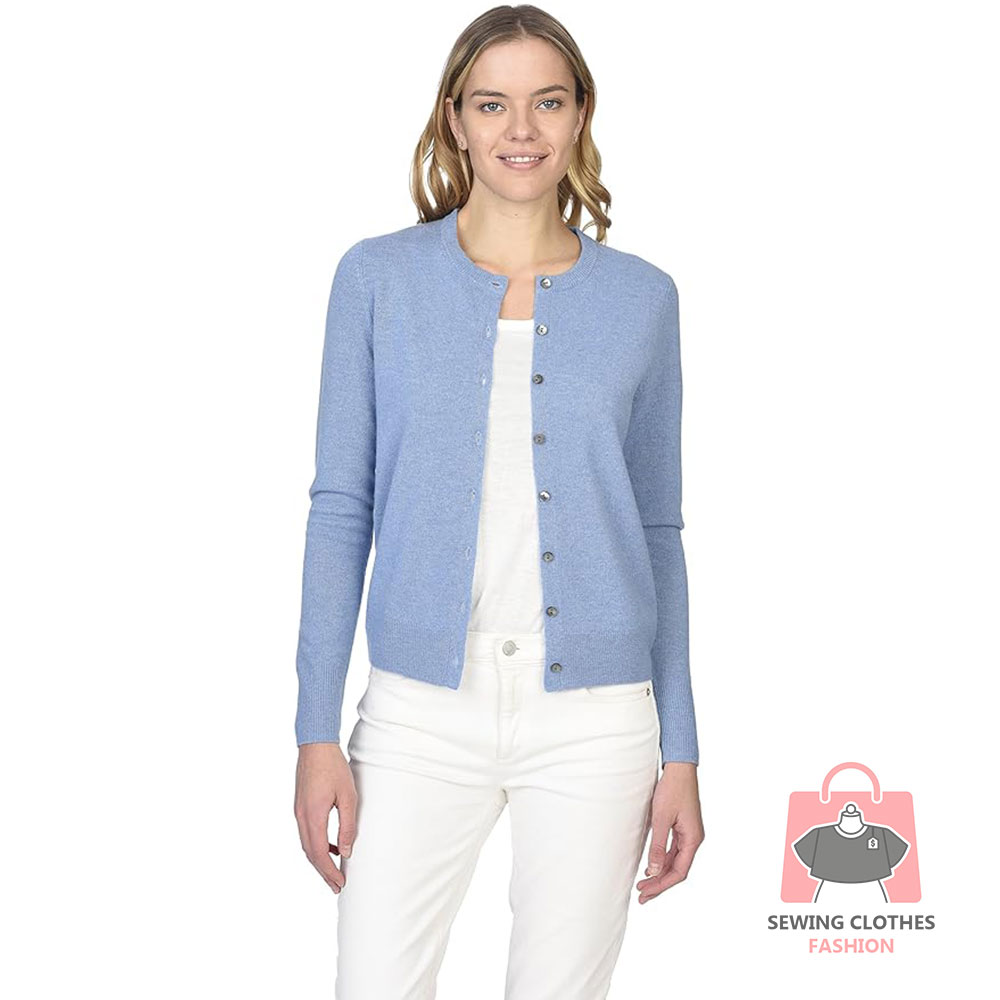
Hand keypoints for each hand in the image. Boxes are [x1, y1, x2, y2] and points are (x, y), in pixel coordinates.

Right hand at [294, 742, 356, 892]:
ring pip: (307, 845)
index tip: (340, 883)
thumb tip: (346, 851)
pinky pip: (307, 833)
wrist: (315, 745)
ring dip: (319, 860)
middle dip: (323, 872)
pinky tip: (331, 845)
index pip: (319, 854)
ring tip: (333, 871)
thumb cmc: (333, 767)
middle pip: (310, 854)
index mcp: (313, 816)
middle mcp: (301, 817)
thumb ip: (347, 825)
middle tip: (336, 886)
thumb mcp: (348, 796)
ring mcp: (298, 812)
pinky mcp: (300, 806)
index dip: (329, 872)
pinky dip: (317, 845)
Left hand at [636, 761, 703, 903]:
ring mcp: (689, 833)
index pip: (679, 872)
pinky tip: (651, 866)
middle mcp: (694, 839)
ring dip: (660, 873)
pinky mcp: (683, 827)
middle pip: (677, 869)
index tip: (645, 893)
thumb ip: (658, 846)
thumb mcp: (661, 818)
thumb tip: (653, 871)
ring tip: (643, 884)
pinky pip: (673, 850)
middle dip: (660, 884)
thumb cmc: (672, 789)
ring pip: (675, 861)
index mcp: (693, 839)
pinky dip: (662, 860)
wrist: (679, 768)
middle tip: (641, 895)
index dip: (662, 885)